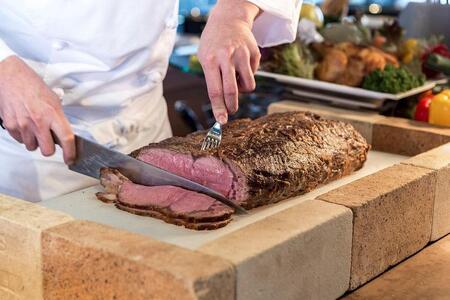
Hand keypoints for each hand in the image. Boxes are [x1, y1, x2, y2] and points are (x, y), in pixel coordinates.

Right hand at [0, 56, 74, 163]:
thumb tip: (64, 135)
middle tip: (50, 141)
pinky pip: (20, 140)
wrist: (10, 77)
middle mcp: (38, 122)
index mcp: (53, 114)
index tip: (70, 158)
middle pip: (47, 150)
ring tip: (34, 128)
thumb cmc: (33, 86)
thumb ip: (59, 119)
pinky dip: (23, 136)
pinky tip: (25, 124)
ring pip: (32, 147)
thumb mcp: (54, 100)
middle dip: (49, 149)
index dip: (70, 153)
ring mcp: (23, 125)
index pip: (66, 139)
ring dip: (35, 142)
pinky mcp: (10, 126)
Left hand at [198, 0, 260, 123]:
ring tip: (236, 80)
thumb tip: (221, 104)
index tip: (222, 121)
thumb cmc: (213, 42)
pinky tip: (241, 64)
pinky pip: (254, 75)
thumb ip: (212, 79)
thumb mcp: (204, 57)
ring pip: (249, 85)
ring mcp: (242, 55)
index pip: (215, 91)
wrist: (229, 19)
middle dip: (232, 106)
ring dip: (243, 89)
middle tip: (232, 111)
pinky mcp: (254, 53)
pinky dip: (248, 75)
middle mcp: (226, 57)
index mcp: (210, 60)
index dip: (219, 109)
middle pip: (232, 91)